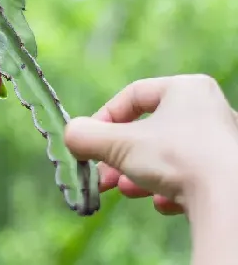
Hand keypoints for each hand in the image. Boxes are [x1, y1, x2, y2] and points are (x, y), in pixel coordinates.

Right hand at [64, 74, 237, 214]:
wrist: (229, 200)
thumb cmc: (177, 159)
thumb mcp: (119, 144)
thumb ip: (87, 136)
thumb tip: (68, 134)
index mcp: (186, 89)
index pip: (133, 96)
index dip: (104, 118)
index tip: (89, 140)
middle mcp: (208, 109)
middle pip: (147, 130)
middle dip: (118, 155)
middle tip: (101, 174)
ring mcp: (220, 142)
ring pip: (165, 155)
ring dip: (138, 173)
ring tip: (124, 190)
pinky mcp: (226, 171)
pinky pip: (188, 175)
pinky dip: (168, 187)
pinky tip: (161, 202)